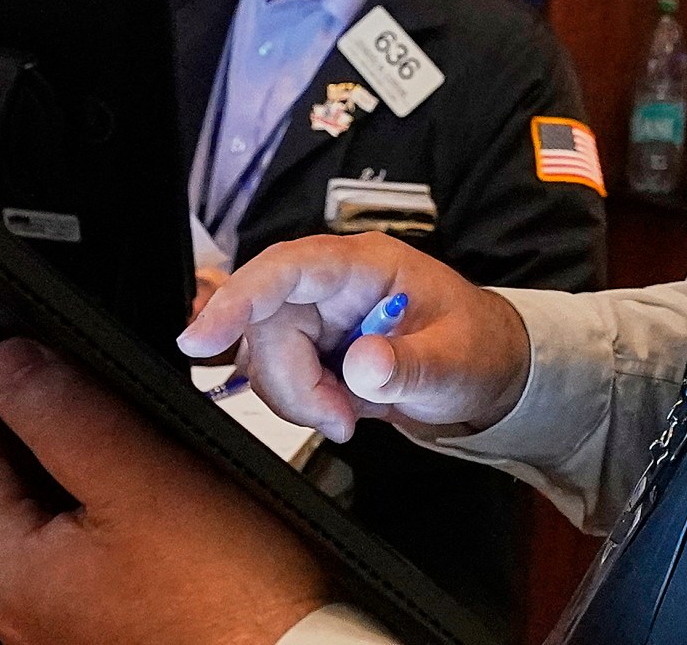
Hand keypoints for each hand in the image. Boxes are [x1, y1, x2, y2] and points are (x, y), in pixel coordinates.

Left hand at [0, 337, 330, 644]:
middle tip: (96, 421)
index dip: (13, 409)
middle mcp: (23, 621)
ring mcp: (62, 638)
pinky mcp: (106, 641)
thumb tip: (5, 364)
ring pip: (38, 543)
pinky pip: (75, 577)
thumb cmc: (232, 590)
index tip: (58, 380)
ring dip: (66, 497)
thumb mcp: (142, 474)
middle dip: (34, 456)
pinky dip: (94, 539)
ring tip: (128, 468)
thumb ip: (62, 413)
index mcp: (13, 579)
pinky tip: (147, 524)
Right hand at [177, 233, 531, 443]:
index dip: (238, 298)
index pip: (287, 269)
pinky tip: (342, 413)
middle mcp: (333, 285)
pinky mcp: (313, 347)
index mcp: (365, 266)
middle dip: (291, 382)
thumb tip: (361, 365)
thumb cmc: (479, 348)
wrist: (487, 373)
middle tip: (339, 419)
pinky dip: (302, 404)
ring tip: (348, 417)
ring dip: (297, 398)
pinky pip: (279, 376)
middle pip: (266, 324)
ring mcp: (320, 316)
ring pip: (265, 355)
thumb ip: (409, 365)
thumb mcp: (456, 362)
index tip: (199, 338)